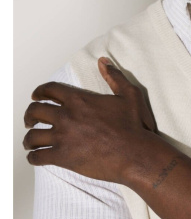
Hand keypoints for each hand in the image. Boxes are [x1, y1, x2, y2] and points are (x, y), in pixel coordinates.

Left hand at [23, 57, 156, 183]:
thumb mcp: (129, 94)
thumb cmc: (133, 124)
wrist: (134, 152)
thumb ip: (114, 76)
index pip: (50, 90)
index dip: (40, 91)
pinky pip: (37, 157)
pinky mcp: (62, 157)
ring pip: (32, 137)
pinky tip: (36, 157)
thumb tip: (103, 61)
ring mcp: (63, 137)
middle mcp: (66, 116)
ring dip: (29, 138)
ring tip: (31, 141)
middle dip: (30, 115)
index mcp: (79, 100)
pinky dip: (33, 157)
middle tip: (31, 120)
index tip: (36, 95)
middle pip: (35, 111)